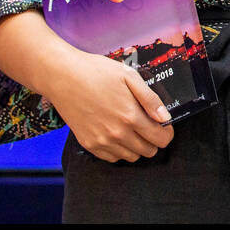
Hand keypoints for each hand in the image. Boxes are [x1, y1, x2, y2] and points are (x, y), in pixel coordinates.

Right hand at [45, 48, 175, 161]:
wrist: (63, 77)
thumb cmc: (97, 72)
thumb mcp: (129, 76)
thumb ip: (150, 99)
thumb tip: (166, 118)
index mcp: (130, 116)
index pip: (160, 138)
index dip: (167, 133)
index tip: (164, 126)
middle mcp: (117, 133)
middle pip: (148, 151)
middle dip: (154, 140)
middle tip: (149, 126)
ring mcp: (102, 141)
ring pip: (131, 157)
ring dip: (137, 146)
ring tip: (133, 129)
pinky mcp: (88, 144)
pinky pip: (112, 158)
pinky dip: (120, 150)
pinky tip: (118, 134)